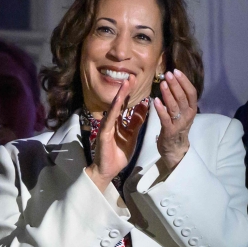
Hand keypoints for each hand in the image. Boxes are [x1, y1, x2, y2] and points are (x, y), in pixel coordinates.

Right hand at [85, 76, 146, 191]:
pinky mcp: (104, 133)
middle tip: (132, 76)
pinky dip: (115, 109)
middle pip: (119, 103)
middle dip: (125, 90)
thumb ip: (136, 123)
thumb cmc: (118, 154)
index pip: (125, 105)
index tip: (136, 82)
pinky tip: (119, 100)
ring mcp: (106, 127)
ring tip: (126, 83)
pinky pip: (110, 119)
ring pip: (114, 108)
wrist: (108, 170)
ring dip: (120, 95)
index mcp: (118, 123)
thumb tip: (143, 108)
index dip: (130, 94)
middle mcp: (111, 122)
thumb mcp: (131, 136)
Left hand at [154, 69, 196, 171]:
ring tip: (162, 83)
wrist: (175, 148)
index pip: (192, 92)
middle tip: (168, 74)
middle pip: (183, 97)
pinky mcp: (169, 130)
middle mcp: (188, 115)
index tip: (176, 71)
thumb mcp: (181, 112)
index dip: (184, 81)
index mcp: (192, 109)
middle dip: (176, 84)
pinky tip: (155, 100)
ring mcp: (179, 123)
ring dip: (169, 94)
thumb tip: (172, 81)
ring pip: (175, 106)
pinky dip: (161, 109)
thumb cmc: (176, 126)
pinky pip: (165, 118)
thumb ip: (178, 99)